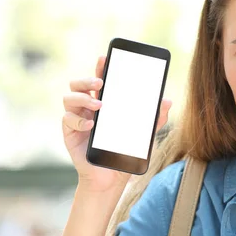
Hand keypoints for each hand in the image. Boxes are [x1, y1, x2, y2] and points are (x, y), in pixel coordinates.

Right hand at [62, 56, 172, 191]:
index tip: (105, 57)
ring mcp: (78, 119)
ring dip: (83, 98)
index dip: (100, 67)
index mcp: (105, 102)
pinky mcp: (70, 133)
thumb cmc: (126, 151)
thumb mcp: (144, 134)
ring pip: (68, 98)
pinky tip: (91, 124)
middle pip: (78, 84)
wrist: (112, 177)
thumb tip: (167, 101)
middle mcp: (88, 107)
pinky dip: (79, 120)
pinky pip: (67, 120)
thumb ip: (155, 118)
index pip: (100, 79)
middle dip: (87, 79)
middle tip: (100, 82)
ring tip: (100, 105)